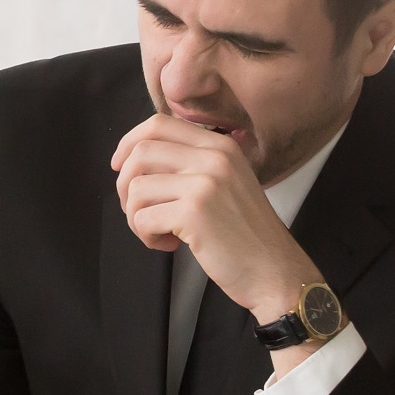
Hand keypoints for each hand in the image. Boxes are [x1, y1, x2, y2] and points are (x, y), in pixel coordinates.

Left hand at [111, 114, 324, 328]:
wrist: (274, 270)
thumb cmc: (243, 233)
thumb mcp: (225, 182)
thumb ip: (192, 164)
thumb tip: (135, 159)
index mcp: (220, 146)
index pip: (158, 124)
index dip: (129, 143)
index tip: (120, 167)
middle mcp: (214, 157)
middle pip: (140, 152)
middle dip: (125, 185)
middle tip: (138, 211)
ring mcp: (205, 183)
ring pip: (136, 188)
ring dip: (135, 216)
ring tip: (158, 232)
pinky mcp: (194, 213)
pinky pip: (142, 218)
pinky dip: (146, 236)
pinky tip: (169, 245)